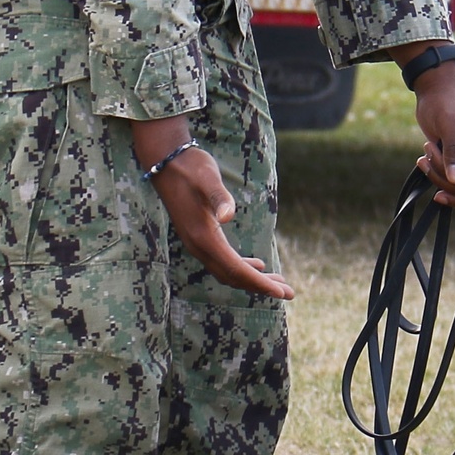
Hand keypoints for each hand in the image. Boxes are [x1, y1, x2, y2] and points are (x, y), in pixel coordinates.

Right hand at [132, 119, 293, 300]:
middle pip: (233, 277)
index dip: (260, 283)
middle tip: (289, 292)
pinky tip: (257, 265)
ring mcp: (197, 243)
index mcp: (204, 237)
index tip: (282, 293)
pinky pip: (222, 262)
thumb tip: (228, 216)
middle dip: (261, 286)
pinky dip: (241, 268)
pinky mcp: (198, 236)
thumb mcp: (208, 178)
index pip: (236, 269)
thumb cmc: (191, 167)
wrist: (165, 161)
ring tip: (278, 282)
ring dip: (253, 279)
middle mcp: (199, 246)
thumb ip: (219, 197)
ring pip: (228, 272)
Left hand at [411, 66, 454, 207]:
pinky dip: (436, 175)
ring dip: (438, 176)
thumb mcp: (451, 124)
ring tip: (424, 156)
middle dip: (445, 175)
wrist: (434, 89)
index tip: (442, 162)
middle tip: (429, 152)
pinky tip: (423, 162)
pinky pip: (452, 181)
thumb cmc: (446, 100)